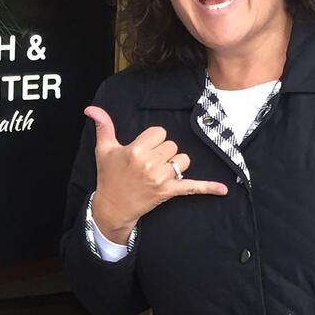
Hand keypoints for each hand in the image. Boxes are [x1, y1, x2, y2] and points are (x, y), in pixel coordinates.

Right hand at [85, 105, 227, 242]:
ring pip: (182, 160)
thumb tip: (91, 108)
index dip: (152, 140)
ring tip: (158, 172)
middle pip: (172, 145)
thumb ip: (103, 126)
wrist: (113, 206)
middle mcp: (149, 163)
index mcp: (135, 150)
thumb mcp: (104, 150)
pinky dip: (208, 188)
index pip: (159, 132)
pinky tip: (223, 189)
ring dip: (175, 164)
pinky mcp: (169, 192)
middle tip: (147, 164)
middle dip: (163, 152)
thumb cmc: (109, 176)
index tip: (142, 150)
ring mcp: (160, 179)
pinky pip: (193, 187)